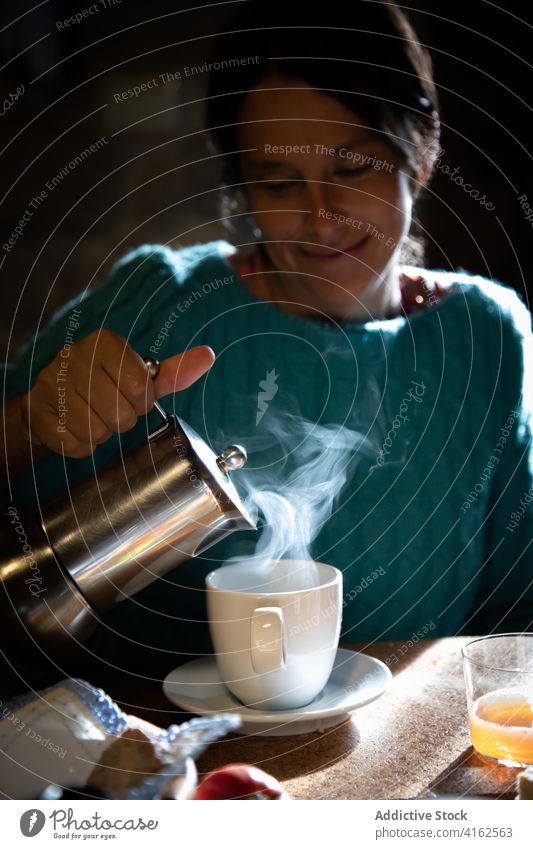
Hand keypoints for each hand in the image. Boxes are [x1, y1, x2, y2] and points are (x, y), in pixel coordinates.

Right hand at [19, 329, 214, 457]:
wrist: (51, 400)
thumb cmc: (104, 386)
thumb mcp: (139, 376)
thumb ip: (173, 371)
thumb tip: (208, 356)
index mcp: (104, 342)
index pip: (141, 389)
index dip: (141, 402)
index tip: (132, 396)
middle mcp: (75, 356)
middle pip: (120, 414)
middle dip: (121, 420)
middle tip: (110, 409)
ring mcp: (51, 383)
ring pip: (96, 431)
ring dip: (100, 433)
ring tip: (92, 417)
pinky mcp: (37, 410)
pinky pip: (73, 444)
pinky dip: (80, 445)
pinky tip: (75, 428)